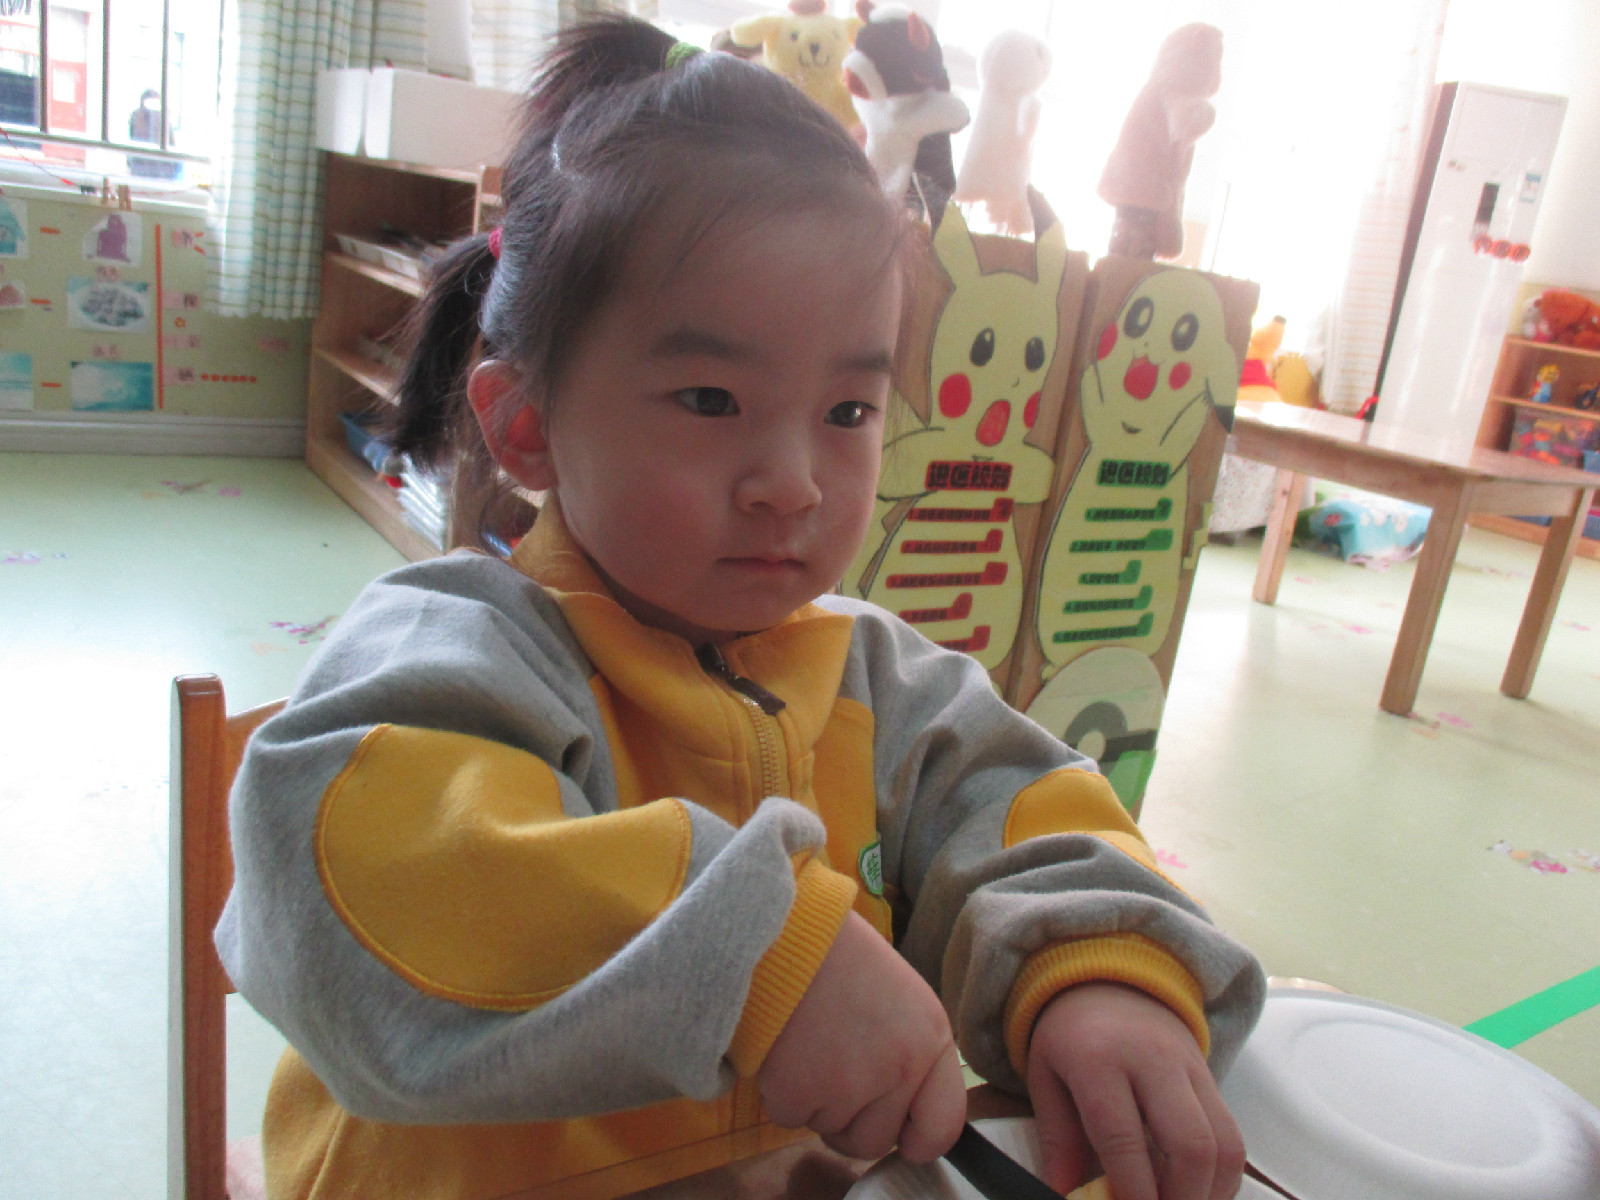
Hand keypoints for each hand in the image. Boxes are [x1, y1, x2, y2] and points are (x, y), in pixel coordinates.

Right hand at [757, 912, 966, 1162]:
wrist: (782, 929)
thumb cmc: (841, 956)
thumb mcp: (902, 997)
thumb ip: (910, 1053)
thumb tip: (903, 1112)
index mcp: (931, 1041)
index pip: (943, 1126)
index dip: (918, 1139)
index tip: (899, 1133)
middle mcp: (899, 1070)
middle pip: (875, 1141)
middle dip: (851, 1120)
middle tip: (831, 1073)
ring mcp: (849, 1087)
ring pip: (829, 1130)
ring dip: (815, 1102)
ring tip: (807, 1047)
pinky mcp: (798, 1095)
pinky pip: (788, 1118)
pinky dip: (782, 1093)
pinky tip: (783, 1049)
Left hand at [1026, 982, 1243, 1199]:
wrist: (1108, 978)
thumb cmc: (1070, 1034)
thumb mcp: (1043, 1075)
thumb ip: (1057, 1137)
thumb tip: (1065, 1191)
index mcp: (1096, 1059)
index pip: (1122, 1137)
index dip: (1132, 1190)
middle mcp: (1151, 1061)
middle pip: (1189, 1144)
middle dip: (1182, 1198)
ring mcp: (1188, 1067)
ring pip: (1224, 1144)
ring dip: (1209, 1192)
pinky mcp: (1210, 1076)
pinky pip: (1233, 1134)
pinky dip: (1223, 1175)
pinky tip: (1198, 1189)